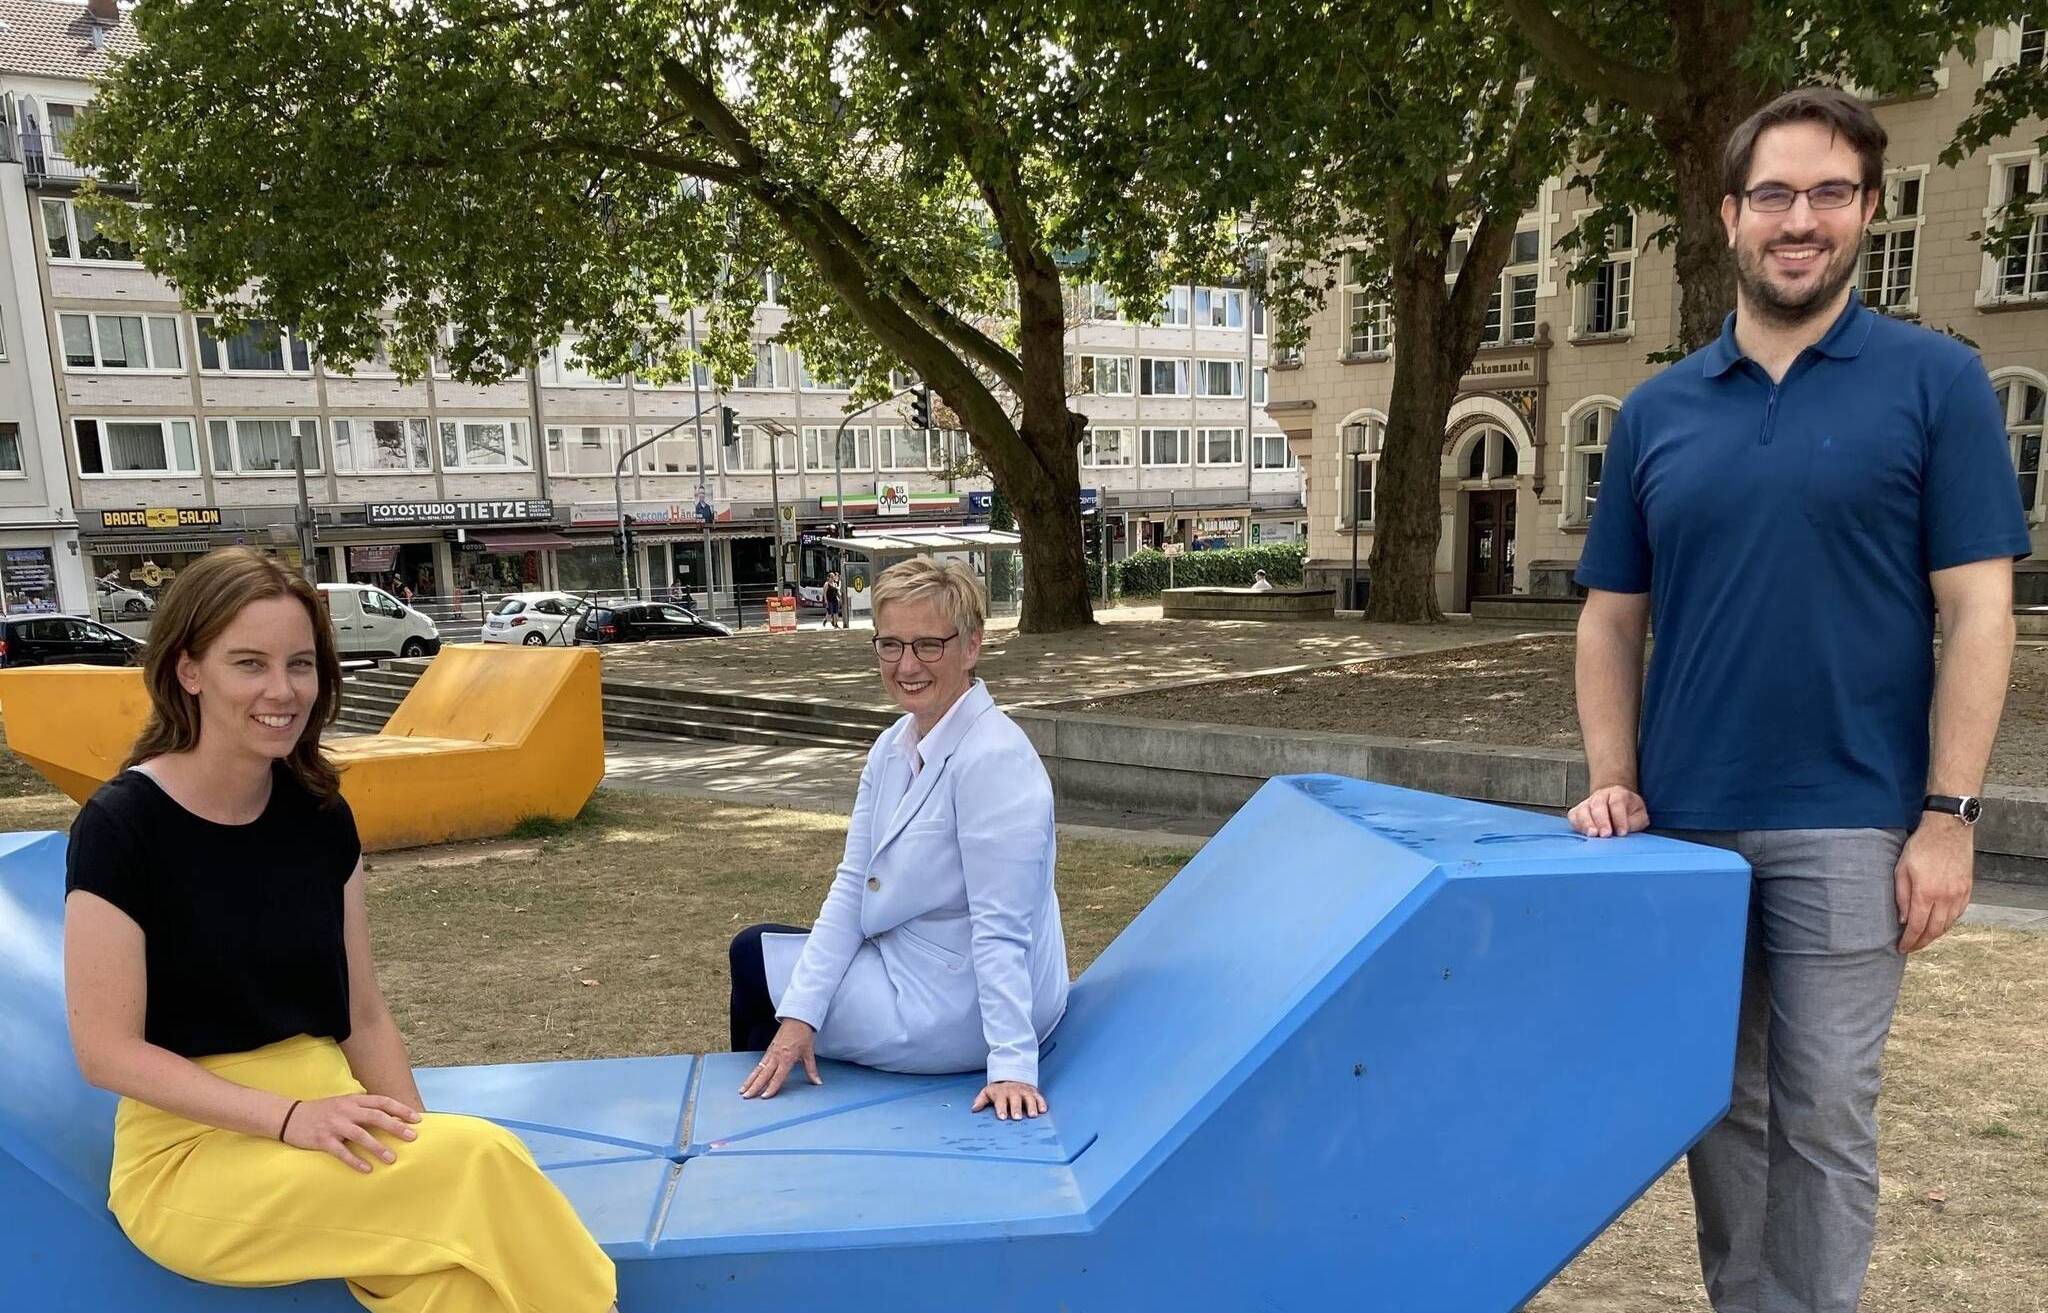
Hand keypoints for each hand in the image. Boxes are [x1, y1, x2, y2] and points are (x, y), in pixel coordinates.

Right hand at [281, 1093, 420, 1172]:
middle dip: (396, 1127)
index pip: (382, 1102)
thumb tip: (389, 1114)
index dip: (400, 1109)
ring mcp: (334, 1125)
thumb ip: (363, 1107)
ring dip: (378, 1147)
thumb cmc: (322, 1111)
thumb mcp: (344, 1103)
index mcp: (353, 1100)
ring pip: (360, 1135)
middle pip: (375, 1117)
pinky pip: (341, 1152)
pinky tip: (367, 1169)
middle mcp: (346, 1110)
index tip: (417, 1119)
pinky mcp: (322, 1140)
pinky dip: (355, 1160)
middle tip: (412, 1137)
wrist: (290, 1116)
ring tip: (392, 1159)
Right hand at [739, 1018, 820, 1098]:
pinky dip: (753, 1073)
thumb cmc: (803, 1035)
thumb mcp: (809, 1053)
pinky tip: (749, 1079)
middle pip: (764, 1075)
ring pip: (758, 1070)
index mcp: (787, 1058)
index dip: (771, 1088)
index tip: (764, 1097)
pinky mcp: (769, 1050)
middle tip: (747, 1097)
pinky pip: (759, 1064)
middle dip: (755, 1087)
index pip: (778, 1077)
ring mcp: (771, 1053)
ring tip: (742, 1091)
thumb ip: (811, 1070)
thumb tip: (818, 1082)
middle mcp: (776, 1057)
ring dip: (750, 1081)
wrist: (797, 1019)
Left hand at [972, 1081, 1046, 1120]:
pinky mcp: (1034, 1092)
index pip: (1001, 1101)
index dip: (1001, 1109)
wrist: (1012, 1075)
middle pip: (1015, 1100)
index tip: (1002, 1117)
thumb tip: (973, 1109)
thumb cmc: (999, 1089)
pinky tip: (1043, 1110)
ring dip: (1031, 1106)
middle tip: (1017, 1118)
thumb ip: (981, 1100)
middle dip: (1016, 1108)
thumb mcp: (988, 1092)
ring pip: (1029, 1098)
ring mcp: (1025, 1091)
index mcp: (1002, 1092)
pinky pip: (1039, 1097)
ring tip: (1032, 1115)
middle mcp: (1014, 1091)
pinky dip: (1041, 1103)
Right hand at [1569, 784, 1648, 837]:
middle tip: (1606, 834)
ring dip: (1587, 823)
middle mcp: (1601, 796)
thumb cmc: (1629, 811)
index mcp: (1618, 794)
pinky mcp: (1578, 811)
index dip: (1619, 818)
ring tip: (1593, 834)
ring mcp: (1587, 802)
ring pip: (1583, 810)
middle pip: (1598, 805)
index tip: (1622, 833)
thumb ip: (1634, 823)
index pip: (1617, 803)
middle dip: (1602, 821)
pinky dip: (1577, 825)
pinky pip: (1574, 817)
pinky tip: (1584, 833)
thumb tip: (1623, 832)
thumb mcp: (1640, 815)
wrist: (1615, 801)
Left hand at [1896, 817, 1973, 952]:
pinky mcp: (1967, 890)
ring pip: (1947, 924)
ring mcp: (1959, 894)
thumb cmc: (1922, 846)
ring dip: (1935, 935)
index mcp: (1926, 893)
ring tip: (1923, 938)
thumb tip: (1903, 919)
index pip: (1917, 926)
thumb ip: (1902, 896)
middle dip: (1921, 942)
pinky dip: (1948, 923)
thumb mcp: (1902, 869)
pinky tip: (1940, 925)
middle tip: (1911, 947)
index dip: (1909, 940)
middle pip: (1934, 930)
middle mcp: (1945, 897)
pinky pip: (1958, 914)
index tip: (1902, 948)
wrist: (1948, 830)